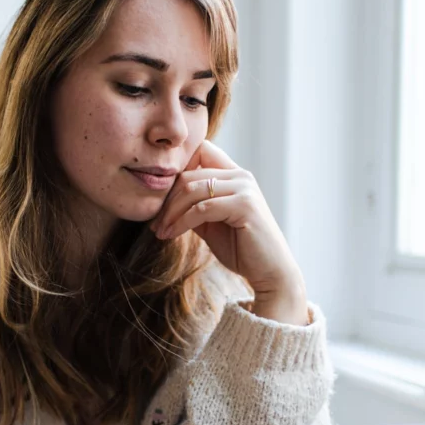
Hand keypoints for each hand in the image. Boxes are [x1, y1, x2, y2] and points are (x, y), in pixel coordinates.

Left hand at [150, 140, 307, 322]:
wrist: (269, 272)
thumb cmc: (241, 249)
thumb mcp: (211, 224)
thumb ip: (194, 207)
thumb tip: (164, 202)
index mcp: (235, 176)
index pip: (200, 152)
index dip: (178, 172)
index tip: (162, 202)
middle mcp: (241, 176)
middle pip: (189, 174)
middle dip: (166, 200)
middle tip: (154, 223)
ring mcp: (244, 188)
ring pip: (192, 189)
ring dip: (170, 213)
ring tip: (159, 231)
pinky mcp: (245, 205)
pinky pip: (202, 208)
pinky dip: (181, 222)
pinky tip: (171, 235)